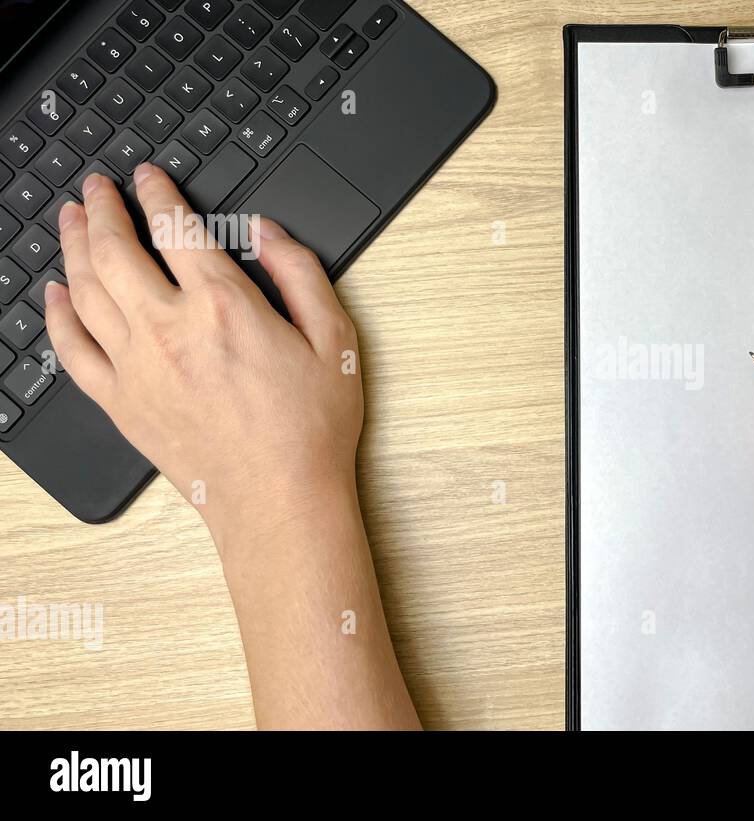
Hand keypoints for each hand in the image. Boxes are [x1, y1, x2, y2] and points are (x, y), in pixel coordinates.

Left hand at [47, 165, 361, 545]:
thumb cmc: (310, 427)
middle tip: (98, 188)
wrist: (278, 499)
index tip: (149, 177)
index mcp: (223, 306)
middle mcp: (169, 329)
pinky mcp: (120, 402)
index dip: (157, 193)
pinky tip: (55, 294)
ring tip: (72, 220)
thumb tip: (267, 231)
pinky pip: (71, 348)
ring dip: (73, 245)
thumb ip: (301, 273)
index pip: (176, 228)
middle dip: (102, 208)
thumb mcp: (334, 338)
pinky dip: (57, 313)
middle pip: (115, 249)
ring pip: (85, 289)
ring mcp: (136, 367)